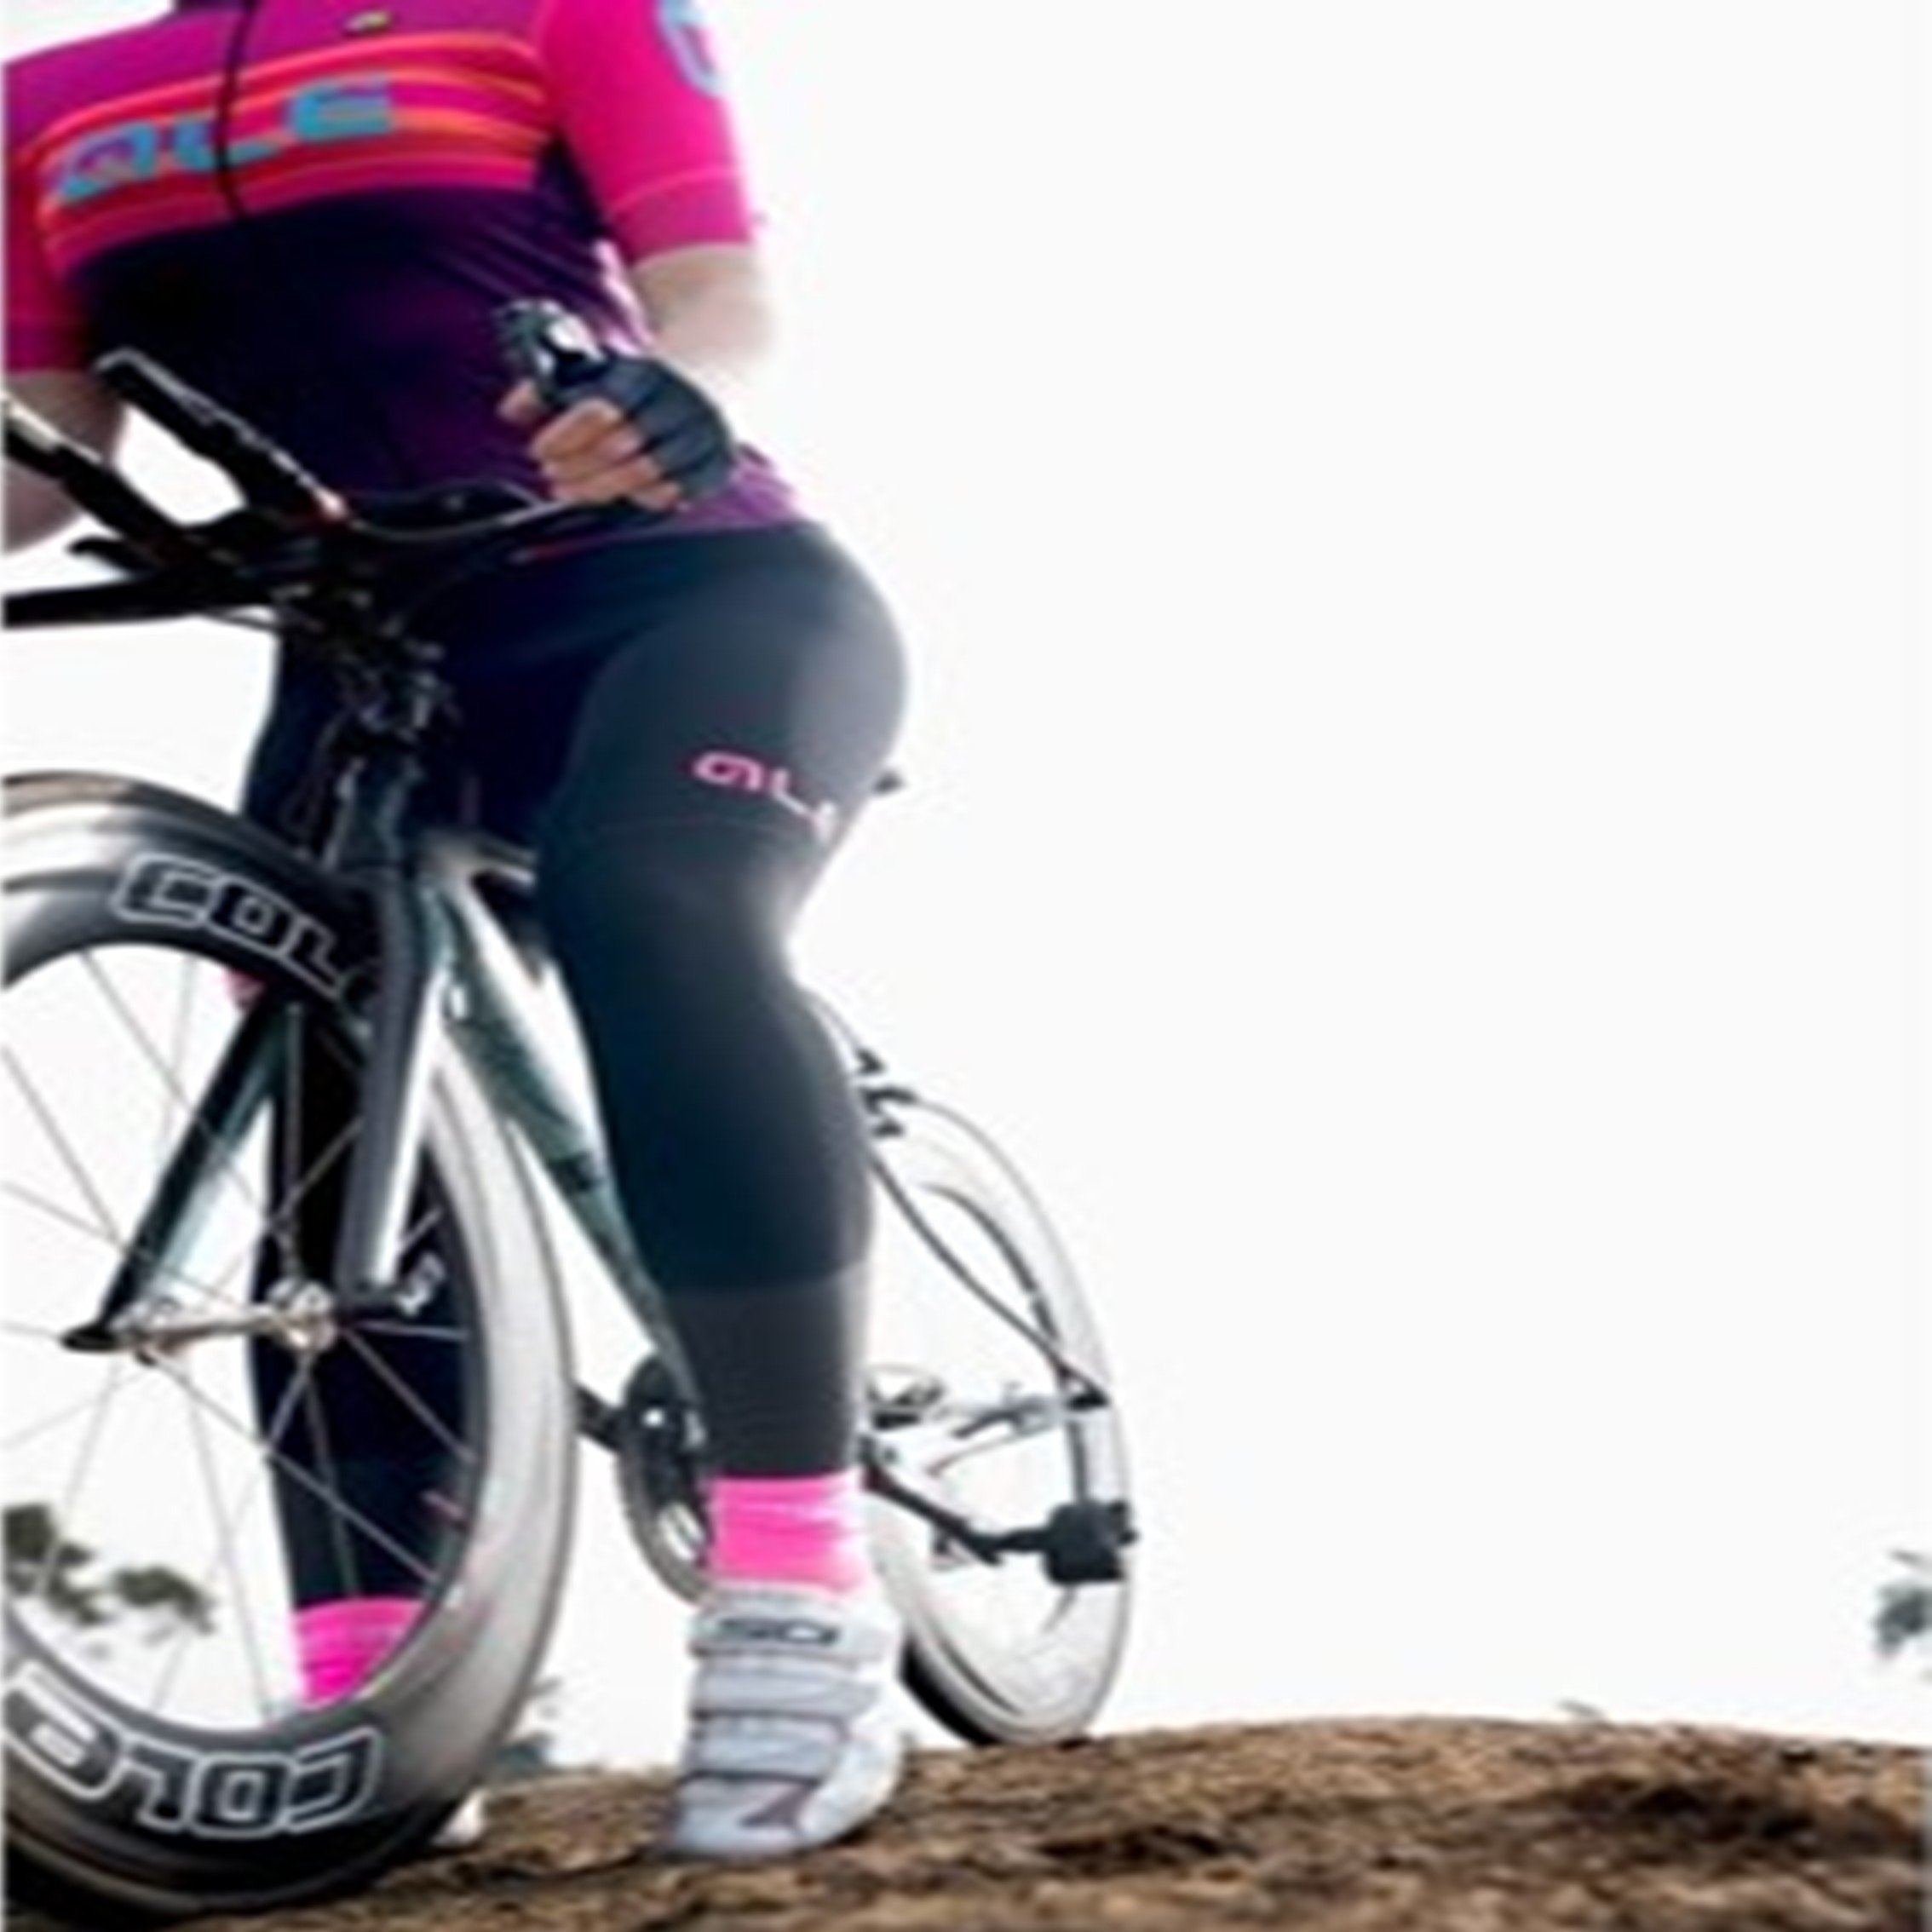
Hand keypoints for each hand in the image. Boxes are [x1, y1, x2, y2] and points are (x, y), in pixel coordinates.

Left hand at [499, 354, 736, 512]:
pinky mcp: (718, 462)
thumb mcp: (597, 366)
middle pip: (620, 450)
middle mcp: (681, 402)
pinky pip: (674, 493)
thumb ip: (548, 386)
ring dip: (601, 489)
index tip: (540, 450)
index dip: (564, 437)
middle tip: (552, 475)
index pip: (600, 411)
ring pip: (646, 477)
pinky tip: (621, 493)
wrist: (716, 371)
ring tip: (573, 489)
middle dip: (577, 468)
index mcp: (647, 372)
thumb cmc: (643, 378)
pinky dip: (642, 498)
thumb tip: (510, 413)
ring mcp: (704, 435)